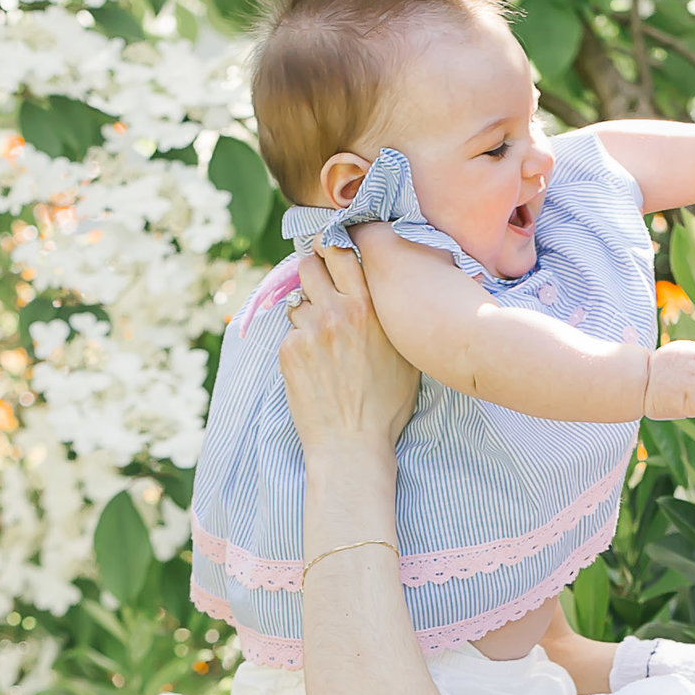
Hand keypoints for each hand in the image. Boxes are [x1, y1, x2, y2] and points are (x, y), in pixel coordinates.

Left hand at [275, 240, 419, 458]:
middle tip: (320, 293)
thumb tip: (385, 287)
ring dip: (306, 314)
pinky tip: (314, 369)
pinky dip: (299, 345)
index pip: (341, 251)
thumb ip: (390, 315)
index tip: (331, 254)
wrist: (351, 445)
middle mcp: (337, 312)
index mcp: (369, 307)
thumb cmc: (386, 406)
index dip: (332, 249)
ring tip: (322, 343)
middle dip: (312, 274)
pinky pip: (290, 333)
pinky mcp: (288, 350)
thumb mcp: (405, 355)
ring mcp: (310, 330)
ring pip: (298, 301)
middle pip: (310, 265)